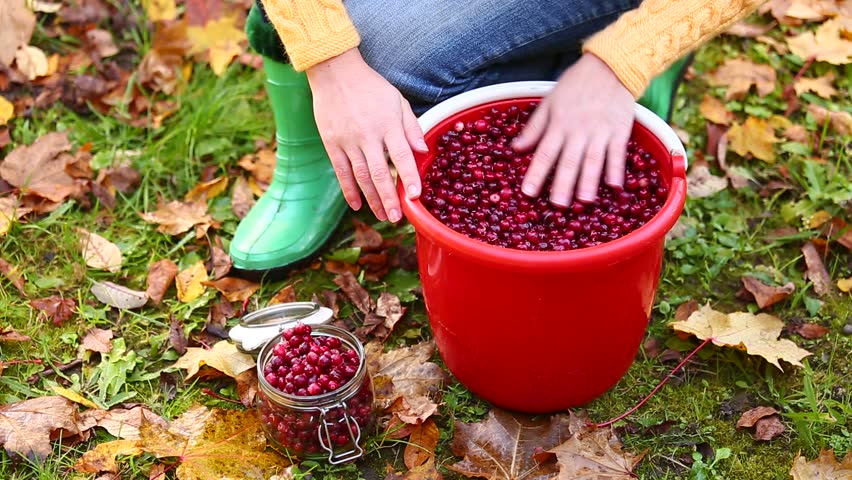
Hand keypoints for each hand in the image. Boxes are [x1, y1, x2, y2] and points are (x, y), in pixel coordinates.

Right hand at [306, 49, 427, 222]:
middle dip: (389, 198)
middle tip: (398, 218)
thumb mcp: (397, 101)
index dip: (409, 176)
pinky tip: (357, 205)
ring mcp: (348, 141)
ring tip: (383, 216)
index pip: (401, 155)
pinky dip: (348, 190)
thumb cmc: (371, 87)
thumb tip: (424, 151)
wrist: (335, 72)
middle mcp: (367, 135)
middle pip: (379, 172)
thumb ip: (411, 126)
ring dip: (372, 199)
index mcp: (387, 124)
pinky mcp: (332, 143)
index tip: (416, 195)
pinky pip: (341, 171)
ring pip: (360, 176)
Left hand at [514, 53, 633, 205]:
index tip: (528, 192)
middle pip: (569, 161)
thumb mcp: (548, 102)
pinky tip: (614, 186)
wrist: (609, 67)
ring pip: (593, 160)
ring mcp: (600, 132)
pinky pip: (618, 153)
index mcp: (558, 124)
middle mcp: (578, 131)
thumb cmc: (575, 86)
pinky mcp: (620, 131)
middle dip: (562, 184)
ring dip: (589, 181)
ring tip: (584, 201)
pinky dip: (616, 169)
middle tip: (557, 205)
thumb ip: (533, 128)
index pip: (545, 153)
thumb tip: (515, 148)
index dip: (536, 173)